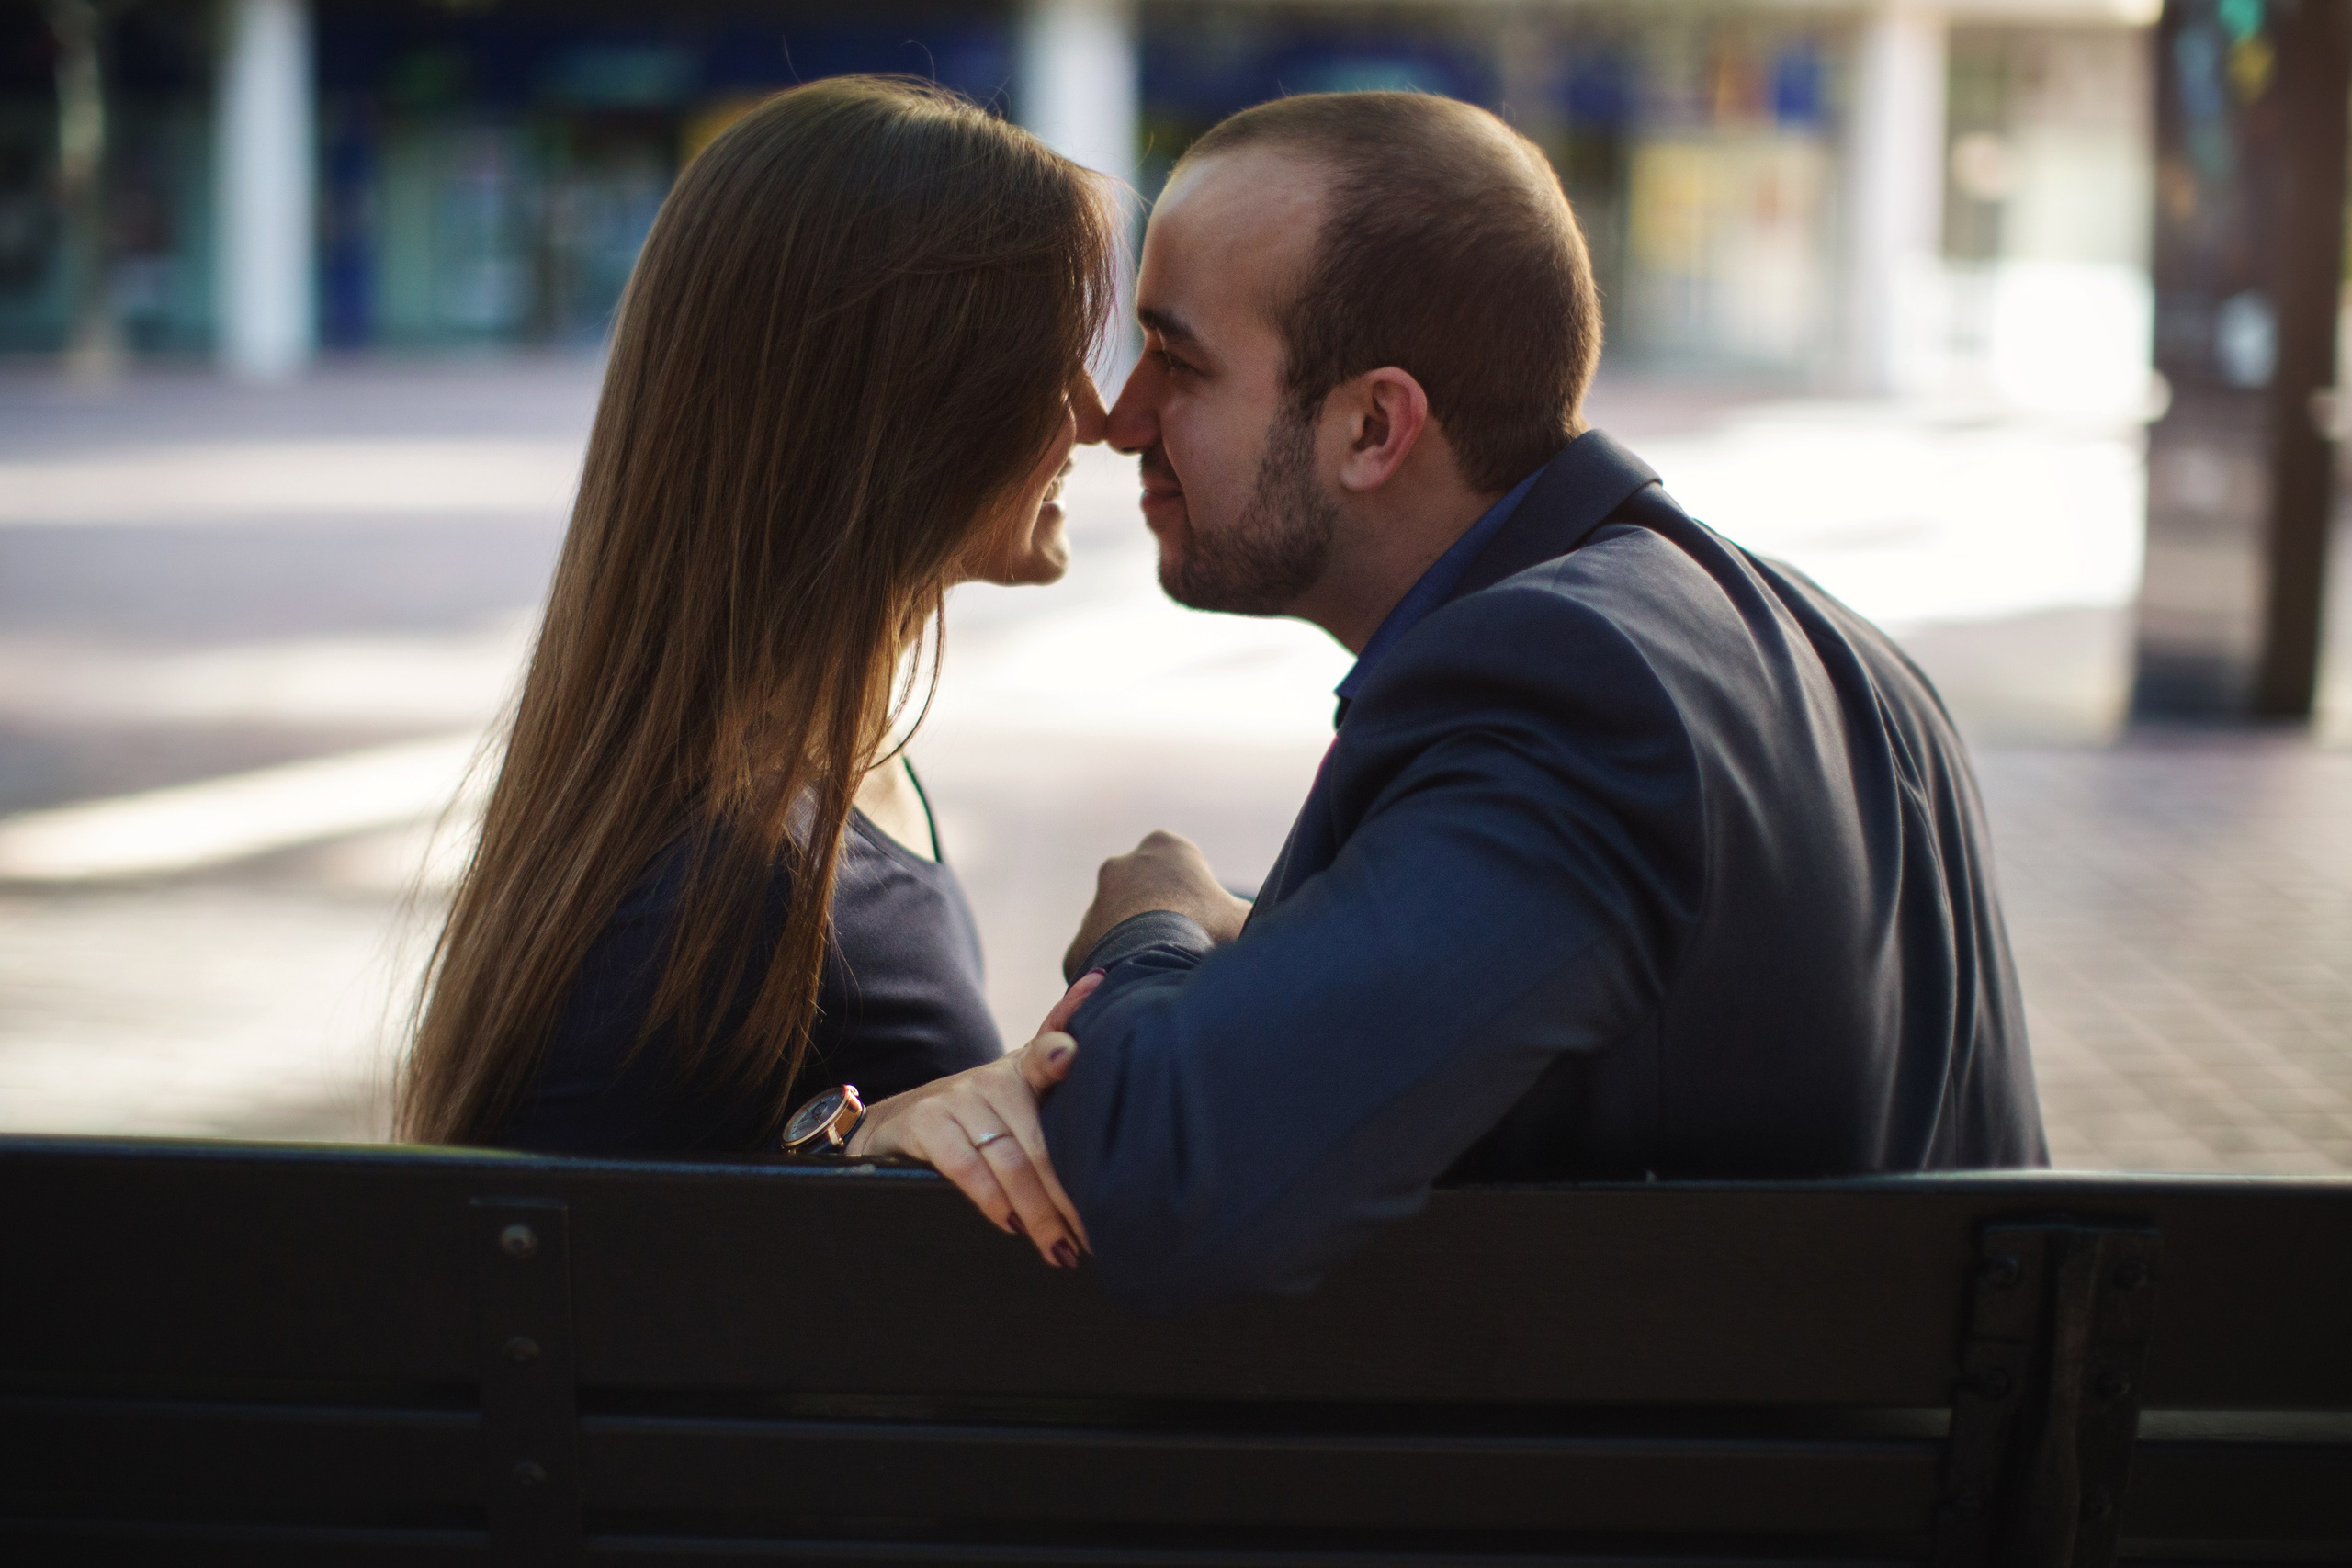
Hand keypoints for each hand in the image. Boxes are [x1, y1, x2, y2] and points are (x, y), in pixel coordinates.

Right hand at [845, 970, 1104, 1265]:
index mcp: (1024, 1069)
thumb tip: (1104, 1098)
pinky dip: (992, 1201)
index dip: (1062, 1053)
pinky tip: (1013, 1227)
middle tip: (1092, 1237)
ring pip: (1009, 1159)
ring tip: (1060, 1248)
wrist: (895, 1126)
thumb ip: (1059, 1094)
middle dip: (1069, 1196)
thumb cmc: (974, 1123)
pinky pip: (966, 1166)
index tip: (1073, 1057)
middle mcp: (994, 1076)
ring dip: (1038, 1213)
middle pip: (1041, 1139)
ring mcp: (958, 1096)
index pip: (1050, 1052)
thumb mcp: (1018, 1103)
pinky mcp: (925, 1122)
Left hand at [1063, 830, 1250, 978]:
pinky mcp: (1078, 943)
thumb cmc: (1206, 930)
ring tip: (1161, 978)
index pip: (1183, 865)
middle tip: (1184, 952)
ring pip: (1120, 931)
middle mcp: (1122, 865)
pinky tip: (1138, 995)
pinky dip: (1117, 978)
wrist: (1150, 960)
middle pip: (1147, 895)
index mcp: (1166, 847)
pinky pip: (1101, 964)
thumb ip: (1251, 913)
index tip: (1208, 925)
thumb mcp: (1245, 916)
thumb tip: (1269, 928)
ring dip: (1136, 950)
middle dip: (1161, 919)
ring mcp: (1095, 904)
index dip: (1200, 900)